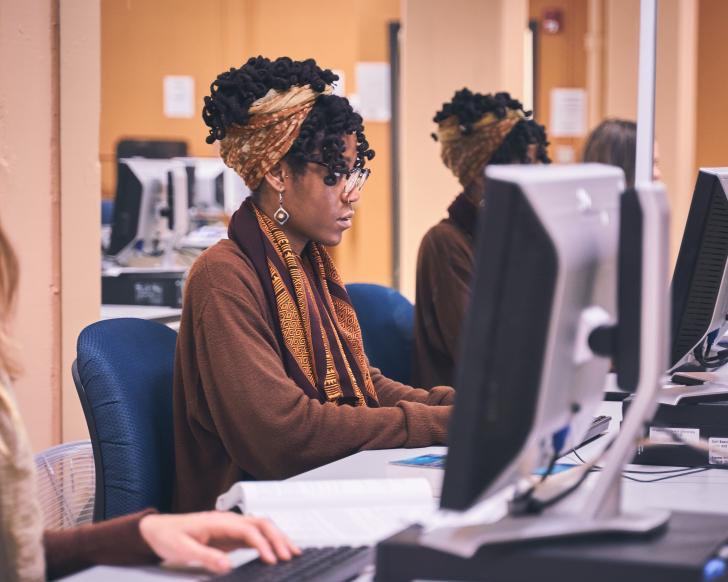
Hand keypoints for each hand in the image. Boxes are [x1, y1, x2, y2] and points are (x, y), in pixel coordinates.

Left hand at [139, 511, 300, 573]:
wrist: (157, 530)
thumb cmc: (168, 536)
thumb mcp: (182, 550)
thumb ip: (205, 557)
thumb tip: (227, 565)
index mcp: (219, 521)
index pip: (249, 529)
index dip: (263, 544)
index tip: (272, 559)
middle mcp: (229, 521)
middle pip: (261, 523)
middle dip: (279, 537)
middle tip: (291, 555)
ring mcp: (231, 528)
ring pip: (261, 528)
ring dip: (278, 538)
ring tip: (292, 552)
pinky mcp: (230, 536)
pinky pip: (254, 537)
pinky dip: (269, 543)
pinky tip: (276, 552)